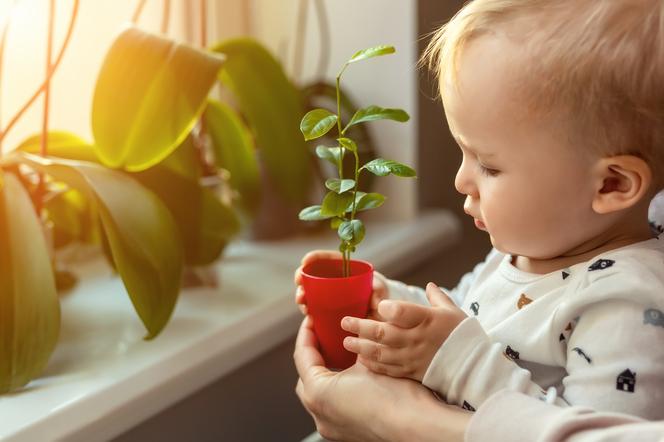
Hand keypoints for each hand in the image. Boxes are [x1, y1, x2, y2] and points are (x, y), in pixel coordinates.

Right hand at [293, 249, 387, 318]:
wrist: (381, 313)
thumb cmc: (381, 295)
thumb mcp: (381, 290)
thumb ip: (379, 291)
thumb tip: (375, 300)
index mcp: (345, 269)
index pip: (327, 258)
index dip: (314, 257)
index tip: (305, 261)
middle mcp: (334, 280)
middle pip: (313, 274)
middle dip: (302, 278)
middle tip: (299, 284)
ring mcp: (329, 294)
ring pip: (310, 291)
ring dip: (302, 295)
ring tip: (302, 302)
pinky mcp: (327, 309)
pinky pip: (314, 306)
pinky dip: (308, 309)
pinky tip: (307, 313)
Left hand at [294, 315, 470, 441]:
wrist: (418, 426)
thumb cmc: (397, 397)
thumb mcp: (369, 358)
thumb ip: (352, 346)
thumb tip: (352, 332)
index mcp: (318, 393)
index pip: (302, 355)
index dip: (307, 333)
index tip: (312, 320)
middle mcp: (319, 414)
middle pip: (307, 376)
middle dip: (313, 354)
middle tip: (323, 335)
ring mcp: (331, 427)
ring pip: (319, 393)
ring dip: (325, 373)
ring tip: (338, 354)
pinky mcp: (345, 433)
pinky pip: (333, 405)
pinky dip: (337, 389)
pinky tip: (351, 377)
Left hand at [341, 282, 466, 381]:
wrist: (475, 368)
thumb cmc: (463, 336)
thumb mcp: (452, 312)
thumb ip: (437, 298)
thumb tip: (429, 286)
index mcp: (427, 319)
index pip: (402, 312)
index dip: (388, 309)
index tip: (378, 305)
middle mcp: (417, 339)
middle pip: (383, 333)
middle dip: (360, 327)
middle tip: (345, 322)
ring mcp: (413, 357)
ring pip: (381, 353)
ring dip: (361, 347)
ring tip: (346, 342)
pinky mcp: (412, 372)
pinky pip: (388, 369)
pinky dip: (373, 364)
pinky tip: (361, 359)